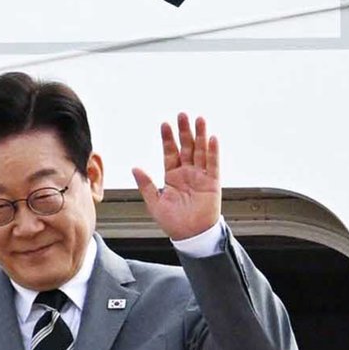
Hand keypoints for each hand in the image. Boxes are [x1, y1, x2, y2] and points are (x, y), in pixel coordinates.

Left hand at [132, 113, 221, 240]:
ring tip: (199, 119)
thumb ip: (146, 184)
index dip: (167, 138)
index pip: (170, 152)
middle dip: (184, 131)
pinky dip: (213, 151)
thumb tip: (135, 167)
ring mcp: (201, 176)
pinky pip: (213, 164)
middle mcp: (187, 173)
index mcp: (172, 176)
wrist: (190, 235)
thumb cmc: (173, 221)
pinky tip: (211, 138)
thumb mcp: (155, 202)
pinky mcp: (213, 183)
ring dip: (200, 135)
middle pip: (186, 147)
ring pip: (201, 151)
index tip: (164, 124)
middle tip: (182, 114)